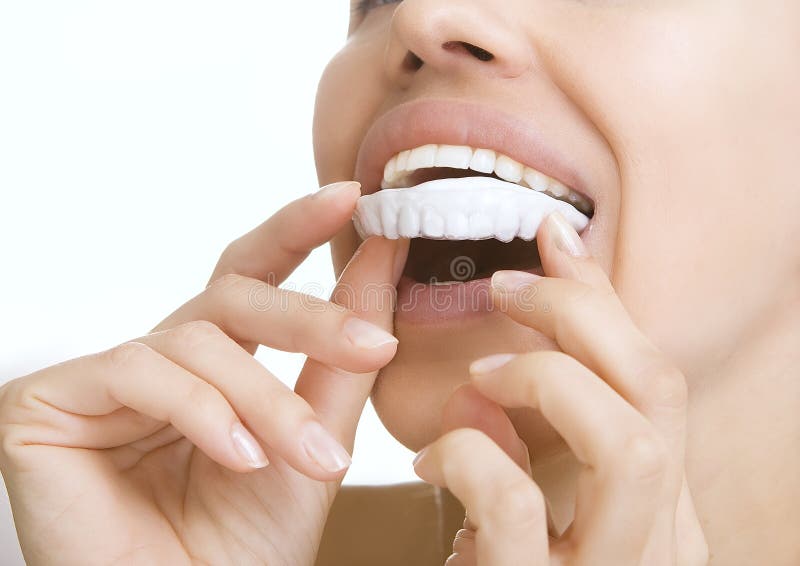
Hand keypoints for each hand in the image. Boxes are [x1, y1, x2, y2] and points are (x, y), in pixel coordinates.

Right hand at [0, 181, 408, 565]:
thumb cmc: (245, 549)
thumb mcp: (313, 440)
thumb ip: (340, 357)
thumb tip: (380, 259)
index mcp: (210, 367)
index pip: (249, 278)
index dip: (295, 230)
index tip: (351, 198)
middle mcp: (156, 361)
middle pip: (231, 295)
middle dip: (307, 318)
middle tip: (373, 348)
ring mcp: (101, 380)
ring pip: (198, 342)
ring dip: (266, 401)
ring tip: (307, 459)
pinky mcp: (47, 402)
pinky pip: (140, 371)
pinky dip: (203, 412)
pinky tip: (236, 458)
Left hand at [412, 212, 708, 565]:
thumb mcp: (523, 495)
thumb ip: (527, 424)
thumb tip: (505, 352)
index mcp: (656, 509)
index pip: (655, 375)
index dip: (604, 297)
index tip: (552, 232)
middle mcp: (658, 544)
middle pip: (661, 390)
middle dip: (582, 315)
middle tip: (509, 288)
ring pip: (628, 443)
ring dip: (544, 380)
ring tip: (479, 375)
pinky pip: (519, 504)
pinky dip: (470, 453)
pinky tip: (430, 454)